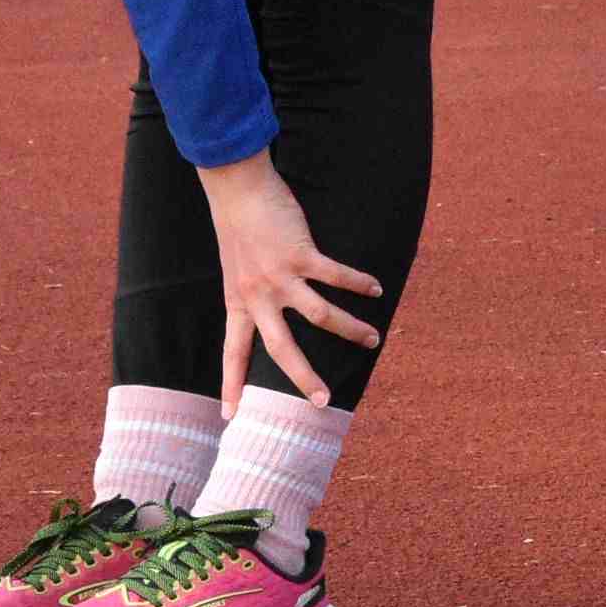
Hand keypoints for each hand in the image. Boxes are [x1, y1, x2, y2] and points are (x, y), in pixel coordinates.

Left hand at [200, 155, 380, 411]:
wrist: (238, 190)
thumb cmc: (238, 225)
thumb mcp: (236, 268)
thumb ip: (251, 291)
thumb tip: (269, 306)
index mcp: (239, 302)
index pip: (233, 352)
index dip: (231, 384)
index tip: (230, 416)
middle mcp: (259, 296)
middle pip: (282, 348)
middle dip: (303, 378)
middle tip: (322, 402)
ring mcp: (280, 277)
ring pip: (320, 315)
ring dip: (350, 329)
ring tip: (374, 339)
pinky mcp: (300, 253)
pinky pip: (335, 276)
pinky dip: (358, 283)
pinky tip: (375, 288)